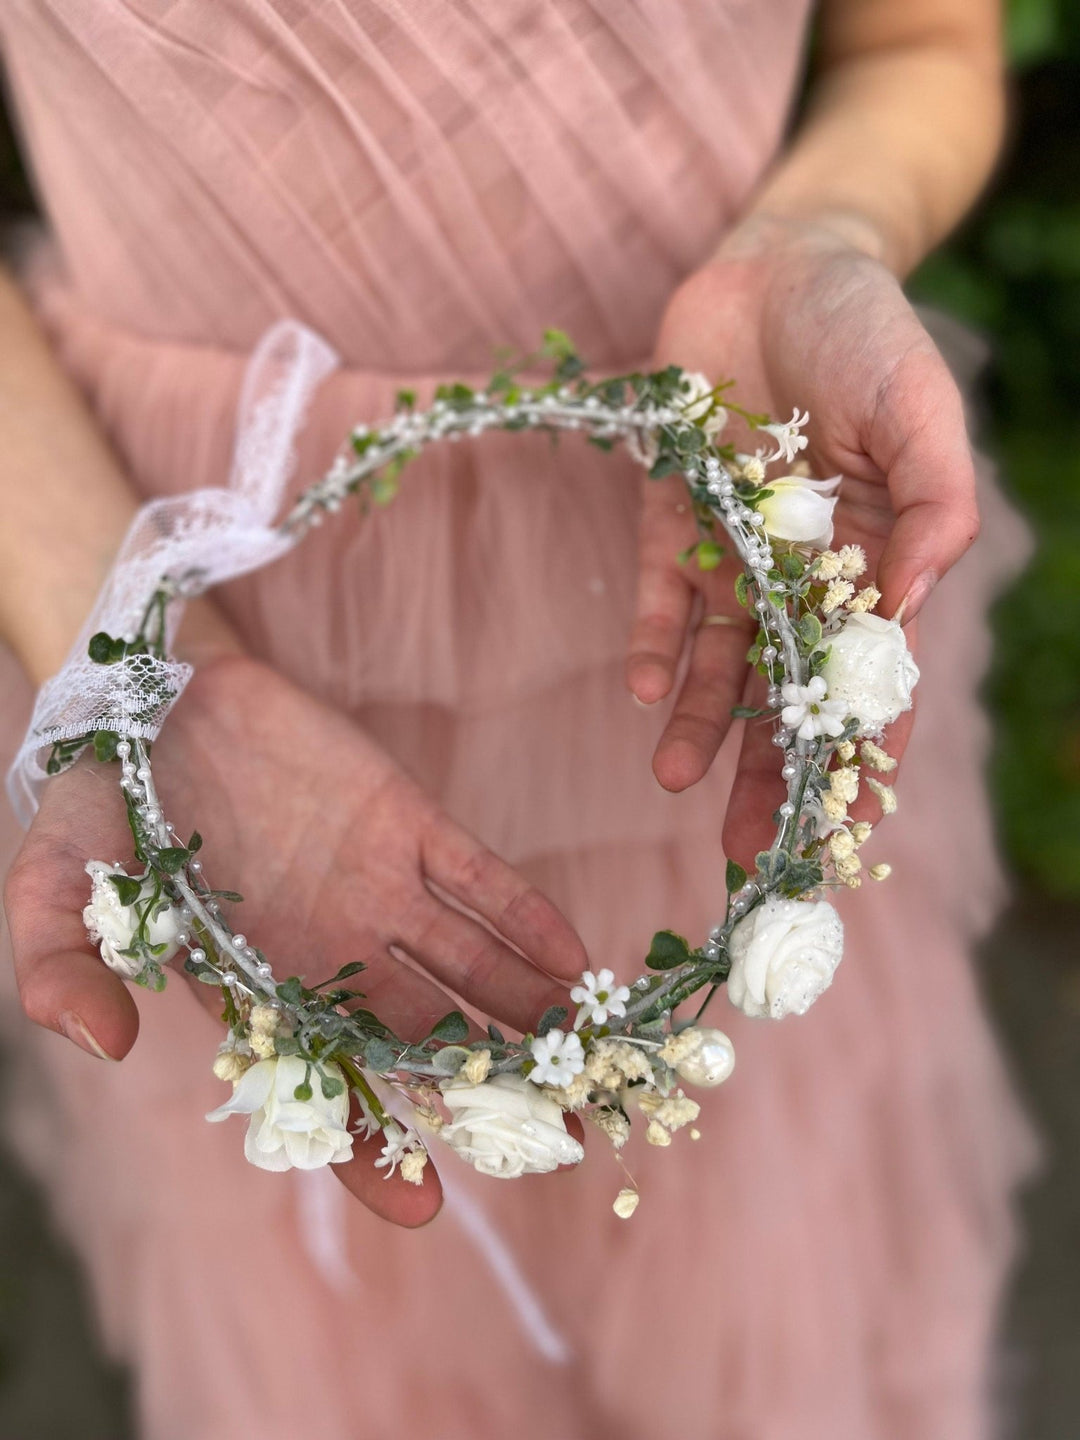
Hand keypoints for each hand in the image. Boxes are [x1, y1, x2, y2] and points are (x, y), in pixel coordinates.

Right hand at [5, 653, 587, 1223]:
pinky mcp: (404, 821)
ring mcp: (375, 889)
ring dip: (528, 1014)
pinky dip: (523, 916)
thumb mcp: (55, 887)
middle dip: (489, 1095)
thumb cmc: (102, 802)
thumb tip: (101, 1042)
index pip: (322, 1087)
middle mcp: (329, 953)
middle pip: (422, 1043)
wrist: (153, 696)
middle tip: (562, 1143)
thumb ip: (62, 965)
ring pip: (467, 969)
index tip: (424, 1204)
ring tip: (591, 1062)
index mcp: (255, 990)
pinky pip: (477, 877)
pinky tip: (572, 960)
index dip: (370, 1147)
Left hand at [627, 217, 978, 860]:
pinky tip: (648, 694)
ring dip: (702, 725)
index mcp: (877, 562)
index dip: (860, 750)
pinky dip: (656, 643)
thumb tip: (910, 610)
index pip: (870, 677)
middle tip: (748, 842)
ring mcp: (735, 549)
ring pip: (720, 660)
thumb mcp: (921, 413)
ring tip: (678, 784)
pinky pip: (664, 594)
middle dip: (769, 767)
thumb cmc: (868, 334)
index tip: (846, 823)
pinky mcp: (673, 518)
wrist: (780, 265)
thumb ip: (934, 507)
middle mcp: (803, 573)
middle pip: (786, 690)